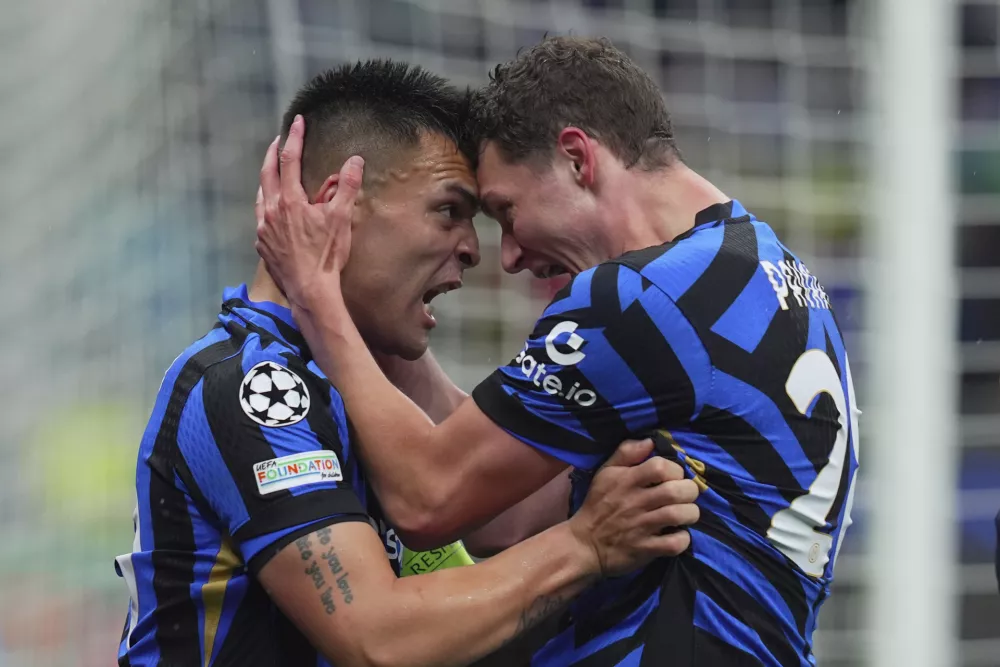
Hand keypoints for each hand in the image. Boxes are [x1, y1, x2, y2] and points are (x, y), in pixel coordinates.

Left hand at [255, 114, 364, 305]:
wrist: (310, 290)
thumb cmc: (326, 256)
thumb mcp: (342, 218)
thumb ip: (347, 187)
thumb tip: (354, 161)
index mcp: (290, 200)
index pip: (289, 160)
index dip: (294, 138)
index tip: (297, 122)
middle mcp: (271, 210)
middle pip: (267, 173)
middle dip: (273, 153)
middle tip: (278, 140)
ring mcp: (263, 229)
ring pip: (261, 195)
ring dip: (267, 180)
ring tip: (273, 173)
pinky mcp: (262, 245)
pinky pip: (260, 218)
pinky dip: (266, 206)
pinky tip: (273, 210)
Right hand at [567, 439, 699, 577]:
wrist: (583, 543)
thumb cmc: (598, 504)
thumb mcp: (606, 472)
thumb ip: (626, 452)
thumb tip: (651, 441)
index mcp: (626, 481)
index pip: (660, 467)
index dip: (675, 469)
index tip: (674, 476)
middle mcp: (635, 502)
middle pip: (676, 491)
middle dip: (690, 491)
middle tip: (686, 495)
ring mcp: (641, 527)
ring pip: (679, 515)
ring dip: (690, 514)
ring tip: (686, 514)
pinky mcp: (645, 549)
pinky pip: (674, 544)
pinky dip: (683, 539)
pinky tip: (679, 534)